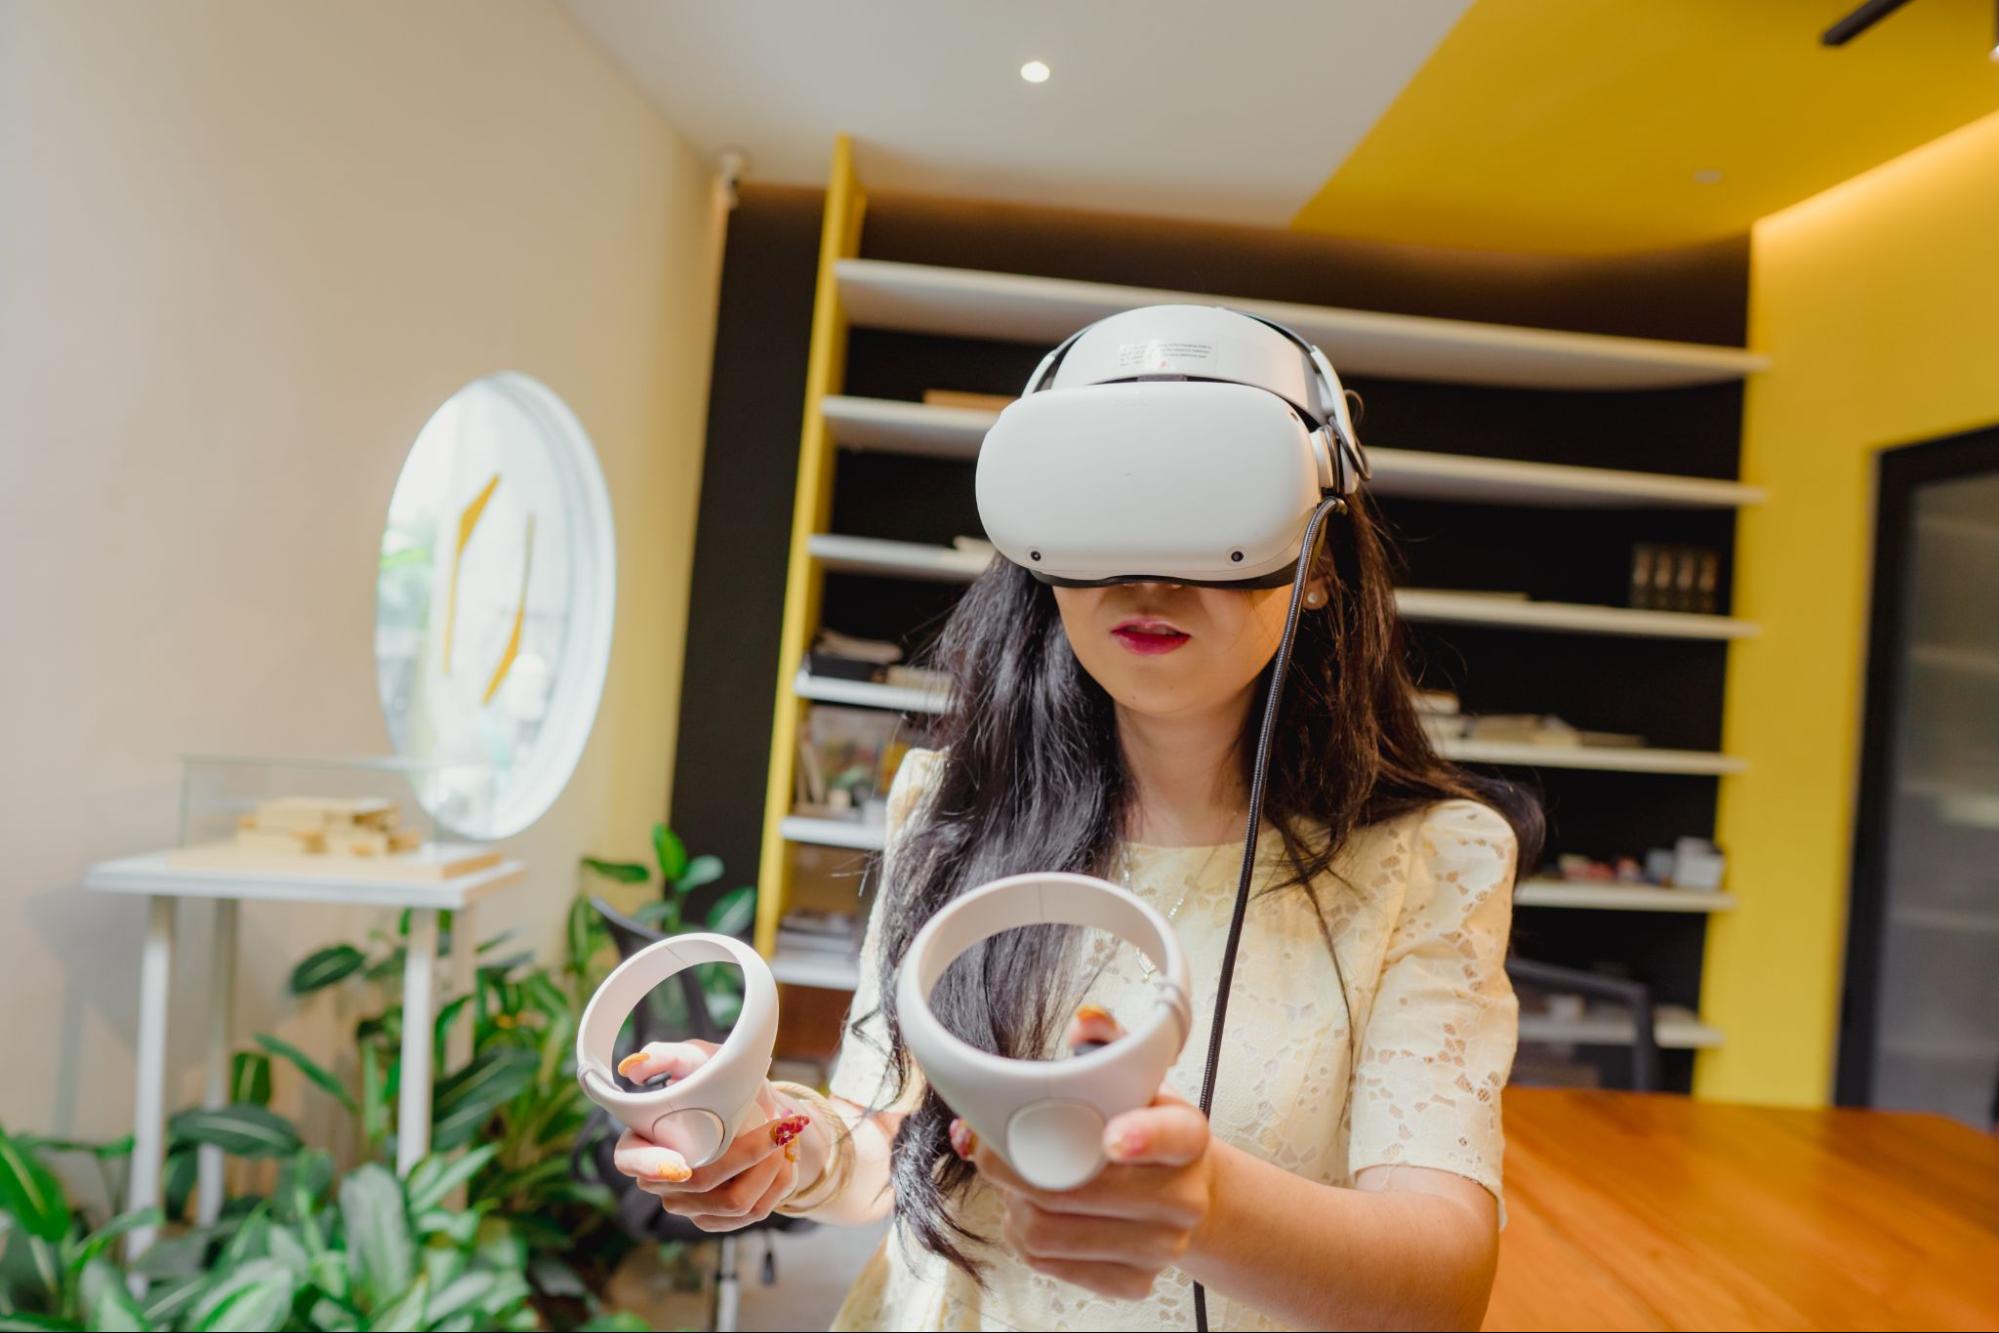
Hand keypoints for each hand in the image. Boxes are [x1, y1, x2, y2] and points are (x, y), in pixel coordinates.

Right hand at [609, 1040, 810, 1231]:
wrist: (756, 1108)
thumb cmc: (718, 1078)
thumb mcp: (698, 1059)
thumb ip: (666, 1056)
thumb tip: (634, 1066)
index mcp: (642, 1138)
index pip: (629, 1161)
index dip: (652, 1166)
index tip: (682, 1164)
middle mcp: (659, 1179)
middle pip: (699, 1181)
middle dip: (747, 1154)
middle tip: (779, 1126)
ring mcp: (687, 1203)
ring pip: (732, 1202)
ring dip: (769, 1168)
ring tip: (785, 1137)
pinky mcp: (716, 1217)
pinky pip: (752, 1212)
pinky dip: (778, 1184)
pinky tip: (785, 1159)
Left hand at [960, 1006, 1214, 1300]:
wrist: (1177, 1195)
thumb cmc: (1144, 1129)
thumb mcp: (1137, 1081)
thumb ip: (1110, 1044)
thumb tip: (1086, 1021)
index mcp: (1189, 1136)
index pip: (1173, 1136)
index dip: (1142, 1137)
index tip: (1112, 1137)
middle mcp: (1184, 1198)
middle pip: (1080, 1190)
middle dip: (1016, 1168)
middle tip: (989, 1148)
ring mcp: (1161, 1247)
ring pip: (1052, 1232)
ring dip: (1013, 1204)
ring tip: (1013, 1181)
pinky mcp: (1134, 1282)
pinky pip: (1051, 1264)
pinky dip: (1024, 1238)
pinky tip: (1029, 1213)